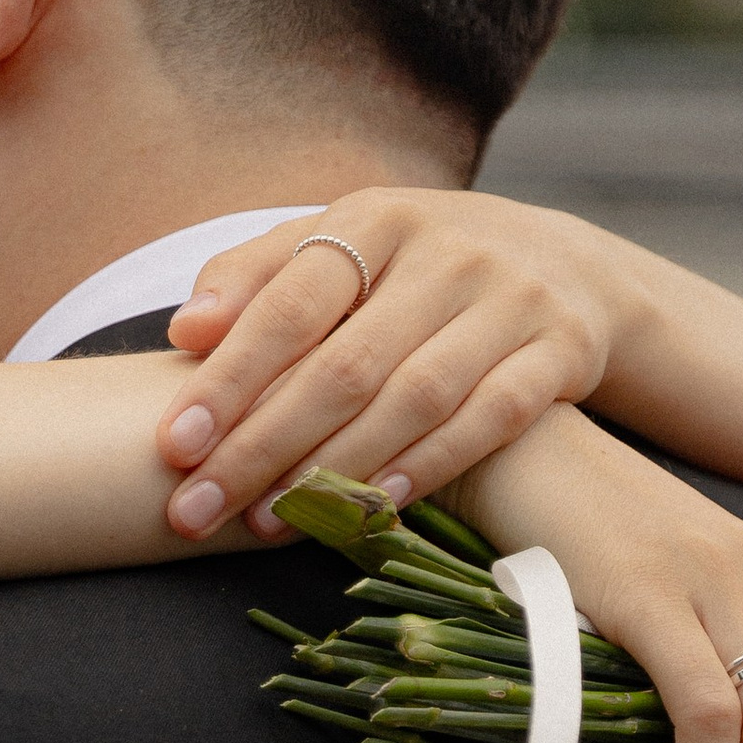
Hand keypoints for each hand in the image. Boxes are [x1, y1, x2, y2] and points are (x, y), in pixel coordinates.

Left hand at [157, 192, 623, 539]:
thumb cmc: (420, 267)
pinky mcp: (559, 350)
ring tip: (267, 522)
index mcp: (377, 220)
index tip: (174, 444)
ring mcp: (510, 301)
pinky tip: (374, 506)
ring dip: (335, 469)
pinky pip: (491, 418)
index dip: (230, 377)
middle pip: (343, 364)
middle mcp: (446, 254)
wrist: (568, 264)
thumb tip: (185, 328)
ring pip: (413, 397)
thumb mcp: (346, 245)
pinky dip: (429, 464)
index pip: (290, 304)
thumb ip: (261, 277)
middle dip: (261, 446)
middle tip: (197, 510)